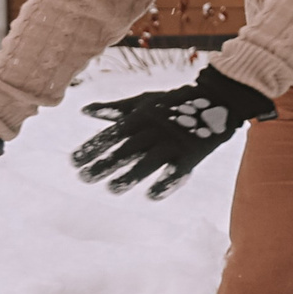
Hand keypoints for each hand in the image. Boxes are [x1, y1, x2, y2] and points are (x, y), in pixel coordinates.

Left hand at [71, 65, 274, 199]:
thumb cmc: (174, 102)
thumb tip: (84, 111)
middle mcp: (155, 129)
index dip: (93, 147)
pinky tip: (151, 196)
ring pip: (149, 160)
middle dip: (105, 163)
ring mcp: (175, 141)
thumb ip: (115, 109)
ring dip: (131, 175)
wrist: (218, 98)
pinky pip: (178, 170)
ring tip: (112, 189)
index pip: (113, 134)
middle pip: (127, 148)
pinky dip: (166, 182)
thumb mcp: (144, 101)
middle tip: (84, 178)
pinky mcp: (193, 153)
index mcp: (142, 116)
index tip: (74, 161)